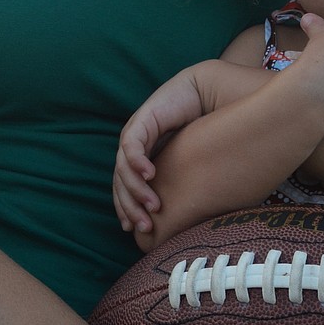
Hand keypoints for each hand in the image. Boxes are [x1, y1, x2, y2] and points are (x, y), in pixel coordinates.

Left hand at [114, 68, 207, 232]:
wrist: (203, 93)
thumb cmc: (200, 128)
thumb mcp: (185, 161)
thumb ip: (176, 180)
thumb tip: (185, 213)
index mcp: (141, 157)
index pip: (124, 188)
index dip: (127, 209)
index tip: (136, 230)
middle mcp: (132, 146)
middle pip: (120, 182)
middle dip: (130, 206)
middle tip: (144, 226)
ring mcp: (134, 133)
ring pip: (123, 168)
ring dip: (136, 189)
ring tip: (153, 206)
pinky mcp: (141, 120)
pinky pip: (131, 146)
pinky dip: (138, 162)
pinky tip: (150, 176)